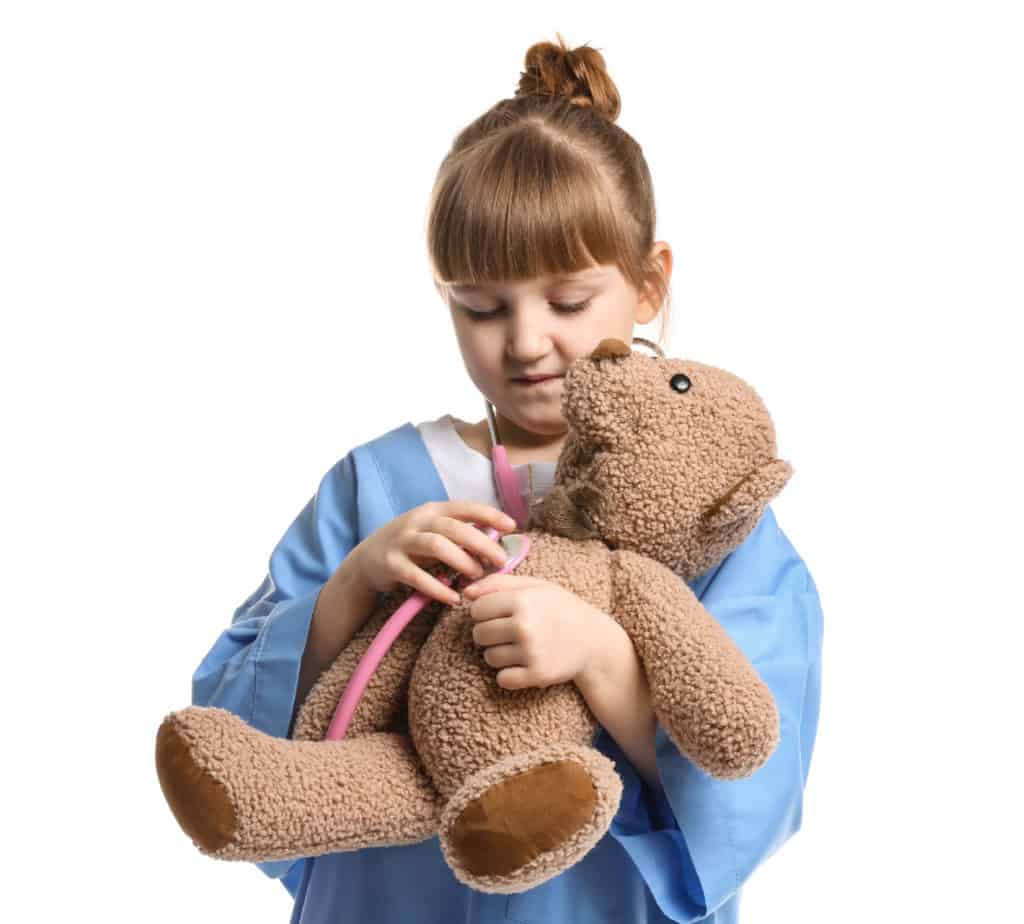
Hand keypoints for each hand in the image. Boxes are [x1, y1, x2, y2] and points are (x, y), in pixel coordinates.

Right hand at [351, 501, 515, 606]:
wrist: (366, 561)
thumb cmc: (412, 547)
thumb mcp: (434, 533)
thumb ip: (460, 535)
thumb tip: (498, 541)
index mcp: (432, 511)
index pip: (465, 508)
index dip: (489, 515)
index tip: (512, 526)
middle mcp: (417, 521)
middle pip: (454, 527)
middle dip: (481, 543)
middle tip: (500, 561)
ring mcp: (402, 541)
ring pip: (436, 545)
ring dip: (461, 560)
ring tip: (477, 576)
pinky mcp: (390, 564)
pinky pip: (417, 576)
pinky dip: (437, 588)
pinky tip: (453, 598)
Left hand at [462, 574, 615, 689]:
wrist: (594, 641)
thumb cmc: (561, 608)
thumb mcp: (535, 586)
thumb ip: (498, 583)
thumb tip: (465, 593)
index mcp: (522, 600)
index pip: (477, 610)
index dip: (485, 612)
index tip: (500, 614)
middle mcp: (524, 626)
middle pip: (479, 634)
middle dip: (489, 633)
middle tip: (510, 631)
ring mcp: (530, 652)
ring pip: (489, 657)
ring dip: (499, 654)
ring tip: (521, 646)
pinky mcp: (536, 675)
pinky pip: (502, 679)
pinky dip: (509, 674)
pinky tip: (524, 663)